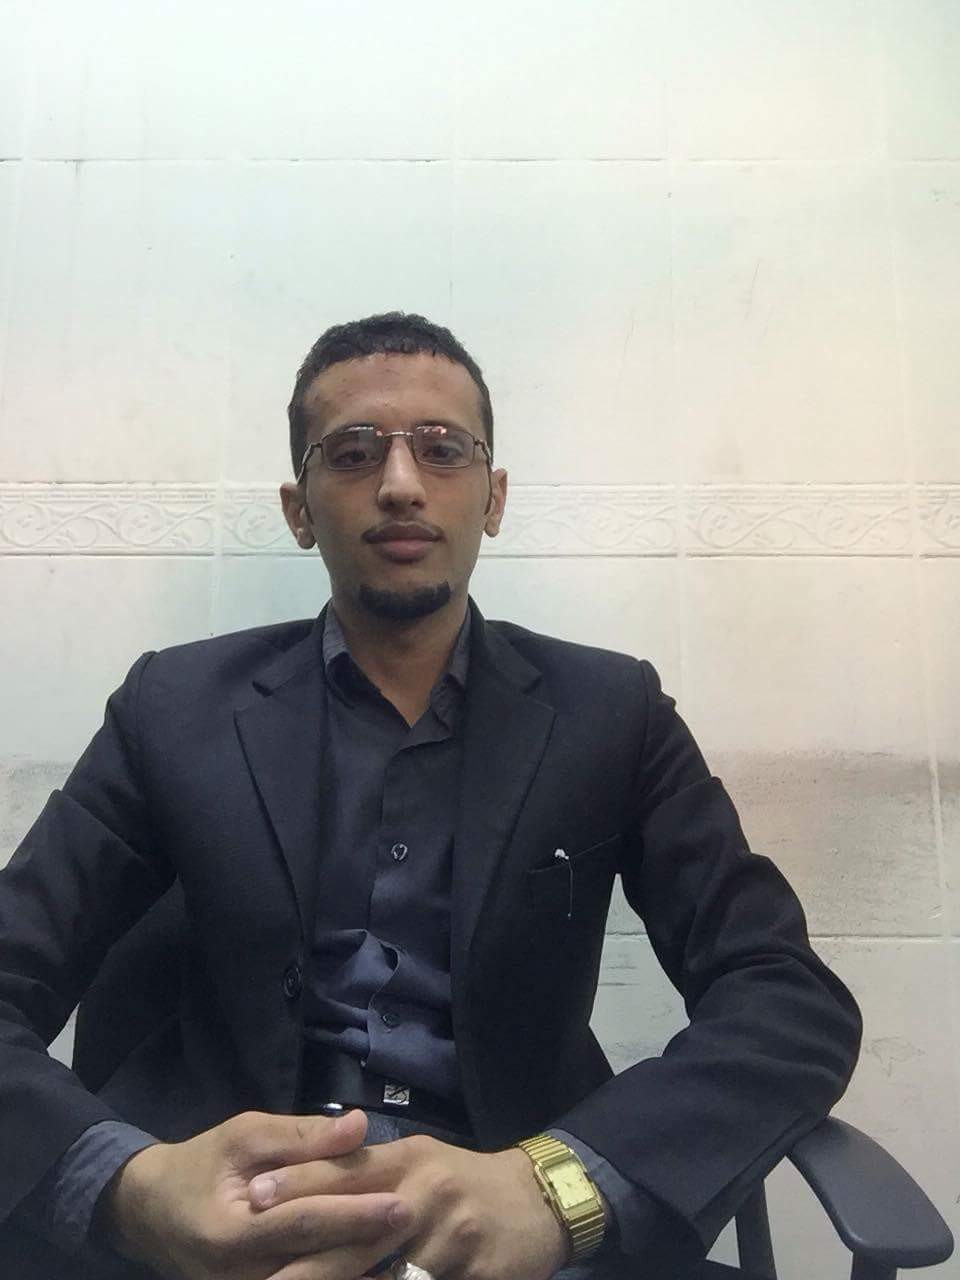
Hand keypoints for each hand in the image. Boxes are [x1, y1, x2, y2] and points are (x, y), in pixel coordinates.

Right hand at [101, 1109, 410, 1279]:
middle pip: (316, 1266)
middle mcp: (239, 1279)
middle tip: (417, 1223)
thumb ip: (303, 1136)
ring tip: (411, 1249)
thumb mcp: (247, 1135)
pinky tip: (379, 1266)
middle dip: (368, 1246)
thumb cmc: (204, 1163)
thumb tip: (360, 1126)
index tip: (400, 1202)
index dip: (354, 1214)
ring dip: (362, 1269)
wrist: (153, 1212)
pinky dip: (343, 1277)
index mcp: (232, 1234)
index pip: (304, 1224)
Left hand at [247, 1133, 569, 1279]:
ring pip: (386, 1277)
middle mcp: (426, 1194)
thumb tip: (303, 1184)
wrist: (539, 1201)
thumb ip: (369, 1172)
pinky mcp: (477, 1272)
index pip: (343, 1171)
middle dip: (305, 1261)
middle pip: (355, 1233)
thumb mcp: (419, 1162)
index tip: (250, 1198)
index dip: (297, 1185)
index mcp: (407, 1161)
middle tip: (263, 1276)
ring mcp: (452, 1236)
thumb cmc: (465, 1182)